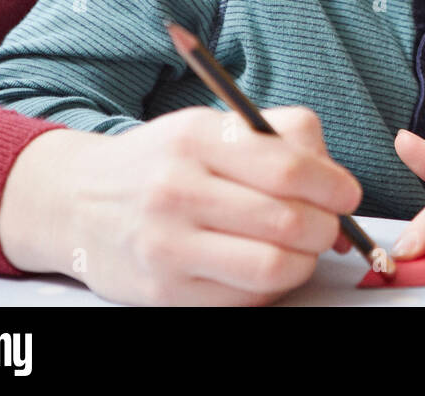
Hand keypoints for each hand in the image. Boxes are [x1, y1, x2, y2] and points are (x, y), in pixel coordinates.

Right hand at [0, 106, 361, 304]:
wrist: (78, 202)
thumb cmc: (165, 161)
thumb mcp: (213, 125)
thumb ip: (283, 139)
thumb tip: (338, 186)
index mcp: (196, 138)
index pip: (289, 169)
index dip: (334, 186)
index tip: (346, 193)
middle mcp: (176, 190)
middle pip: (288, 222)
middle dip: (326, 227)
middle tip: (328, 223)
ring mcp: (166, 246)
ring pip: (273, 268)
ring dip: (304, 261)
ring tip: (299, 247)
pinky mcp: (163, 293)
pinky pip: (246, 299)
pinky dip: (271, 286)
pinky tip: (263, 265)